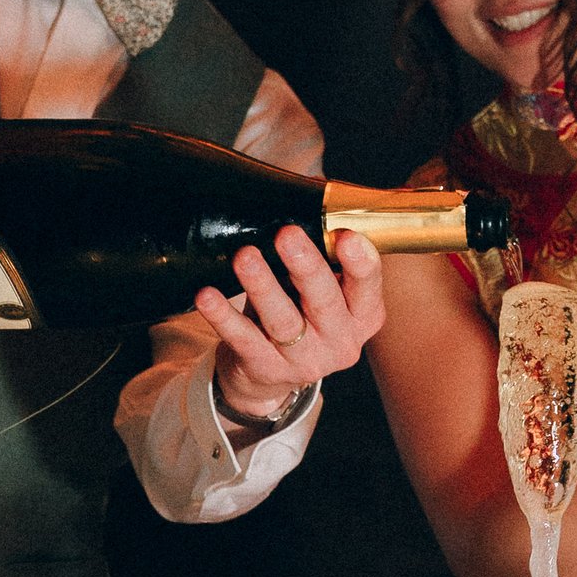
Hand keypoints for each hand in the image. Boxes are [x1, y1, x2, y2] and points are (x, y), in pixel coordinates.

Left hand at [194, 225, 385, 429]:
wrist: (273, 374)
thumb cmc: (302, 314)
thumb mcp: (323, 290)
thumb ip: (323, 258)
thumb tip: (301, 202)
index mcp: (363, 315)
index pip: (368, 285)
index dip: (360, 262)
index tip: (346, 236)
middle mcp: (340, 341)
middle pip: (325, 301)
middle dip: (305, 266)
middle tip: (287, 235)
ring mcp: (304, 360)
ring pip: (283, 321)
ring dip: (262, 286)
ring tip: (244, 257)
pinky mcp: (266, 369)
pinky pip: (242, 339)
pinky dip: (223, 316)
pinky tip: (208, 295)